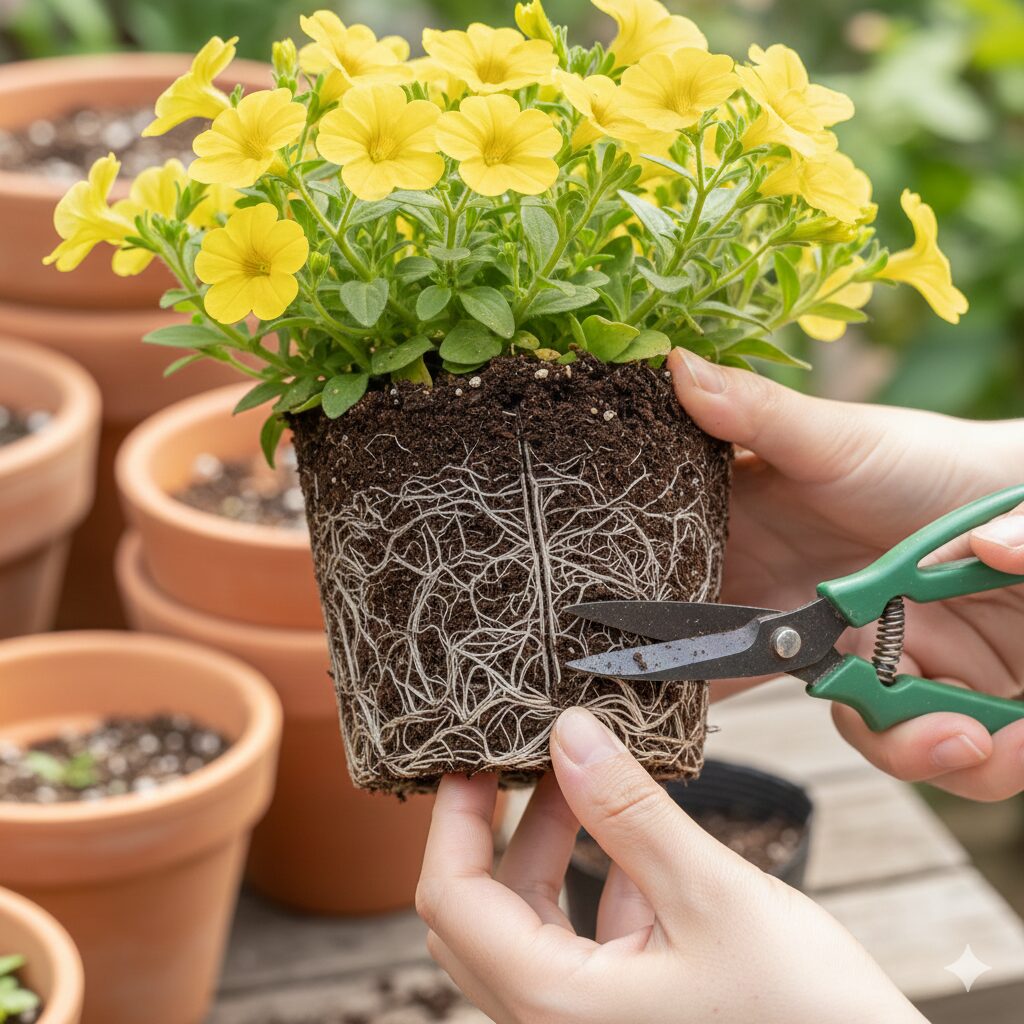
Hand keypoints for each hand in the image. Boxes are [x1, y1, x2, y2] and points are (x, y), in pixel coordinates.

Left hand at [418, 708, 923, 1023]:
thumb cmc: (808, 1021)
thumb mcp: (713, 897)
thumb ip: (631, 813)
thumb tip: (569, 734)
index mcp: (555, 1005)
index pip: (452, 899)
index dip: (454, 819)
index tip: (469, 756)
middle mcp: (557, 1023)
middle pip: (483, 911)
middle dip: (502, 826)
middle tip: (526, 756)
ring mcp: (592, 1023)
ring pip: (534, 921)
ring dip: (552, 846)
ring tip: (586, 776)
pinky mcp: (631, 1015)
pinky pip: (584, 940)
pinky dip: (597, 880)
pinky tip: (635, 834)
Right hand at [669, 348, 1023, 799]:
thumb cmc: (930, 462)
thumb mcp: (839, 440)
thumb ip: (756, 416)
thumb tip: (674, 367)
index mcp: (759, 555)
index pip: (686, 613)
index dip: (667, 657)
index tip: (655, 690)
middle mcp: (800, 618)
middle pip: (761, 701)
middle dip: (792, 738)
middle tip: (829, 721)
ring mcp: (865, 661)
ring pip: (847, 735)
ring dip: (903, 744)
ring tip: (959, 731)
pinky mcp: (927, 697)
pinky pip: (917, 749)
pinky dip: (960, 755)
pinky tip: (984, 730)